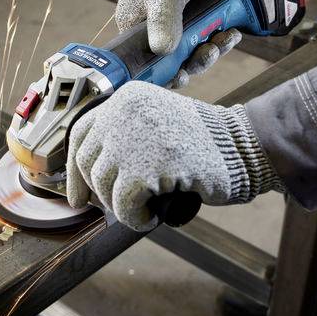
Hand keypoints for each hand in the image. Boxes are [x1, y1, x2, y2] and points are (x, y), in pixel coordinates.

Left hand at [65, 81, 282, 230]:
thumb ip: (124, 136)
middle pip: (88, 161)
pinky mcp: (149, 166)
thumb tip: (86, 177)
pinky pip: (124, 204)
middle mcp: (125, 111)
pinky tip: (151, 216)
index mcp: (126, 97)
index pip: (81, 134)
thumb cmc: (201, 142)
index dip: (74, 169)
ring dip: (120, 206)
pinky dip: (134, 218)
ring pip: (104, 185)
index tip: (77, 194)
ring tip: (142, 209)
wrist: (242, 147)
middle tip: (112, 208)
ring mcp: (135, 137)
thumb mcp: (156, 121)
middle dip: (97, 192)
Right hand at [117, 0, 241, 85]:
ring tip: (226, 38)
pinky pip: (202, 37)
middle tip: (211, 51)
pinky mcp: (189, 17)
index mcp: (134, 27)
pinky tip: (230, 32)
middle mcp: (151, 29)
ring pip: (191, 50)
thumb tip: (163, 51)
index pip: (146, 65)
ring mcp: (171, 23)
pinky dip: (217, 37)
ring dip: (211, 49)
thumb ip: (164, 21)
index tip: (183, 77)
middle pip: (173, 61)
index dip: (165, 75)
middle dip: (195, 60)